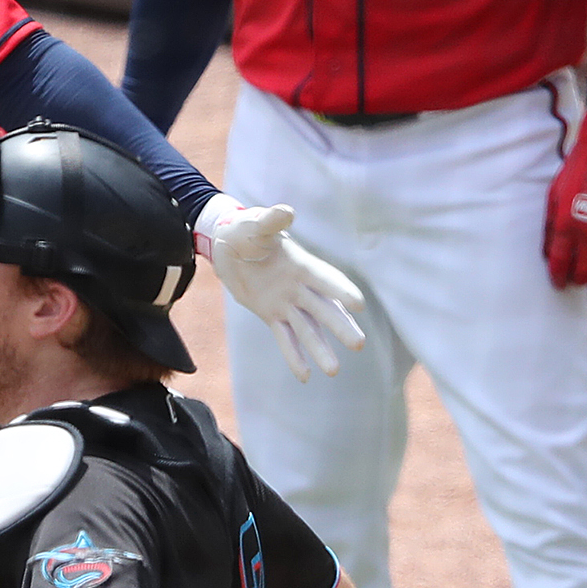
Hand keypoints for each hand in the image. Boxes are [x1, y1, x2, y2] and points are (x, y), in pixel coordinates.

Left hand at [196, 194, 366, 382]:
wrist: (228, 246)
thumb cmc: (245, 231)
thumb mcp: (256, 225)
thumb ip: (272, 221)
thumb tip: (287, 211)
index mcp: (301, 265)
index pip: (324, 279)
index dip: (339, 289)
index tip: (357, 304)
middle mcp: (299, 287)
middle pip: (323, 309)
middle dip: (339, 326)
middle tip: (358, 344)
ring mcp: (287, 302)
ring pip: (308, 329)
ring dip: (320, 349)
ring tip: (334, 371)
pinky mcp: (271, 314)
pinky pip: (285, 338)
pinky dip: (294, 355)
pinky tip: (305, 376)